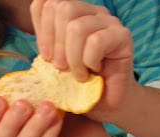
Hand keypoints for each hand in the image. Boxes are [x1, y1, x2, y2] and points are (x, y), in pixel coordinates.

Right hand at [0, 79, 63, 136]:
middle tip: (23, 103)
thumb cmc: (56, 109)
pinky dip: (48, 136)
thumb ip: (9, 88)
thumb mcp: (33, 94)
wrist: (86, 126)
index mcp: (3, 136)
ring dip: (33, 127)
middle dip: (10, 122)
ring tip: (48, 107)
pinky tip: (57, 120)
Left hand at [30, 0, 135, 121]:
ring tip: (79, 74)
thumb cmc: (81, 85)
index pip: (47, 3)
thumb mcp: (55, 61)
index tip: (47, 57)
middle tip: (62, 68)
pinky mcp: (123, 37)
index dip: (43, 31)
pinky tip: (95, 70)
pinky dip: (89, 61)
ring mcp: (109, 22)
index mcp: (73, 14)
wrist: (107, 103)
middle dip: (57, 45)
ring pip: (77, 27)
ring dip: (73, 57)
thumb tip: (36, 18)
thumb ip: (46, 39)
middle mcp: (92, 12)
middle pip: (62, 9)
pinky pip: (96, 41)